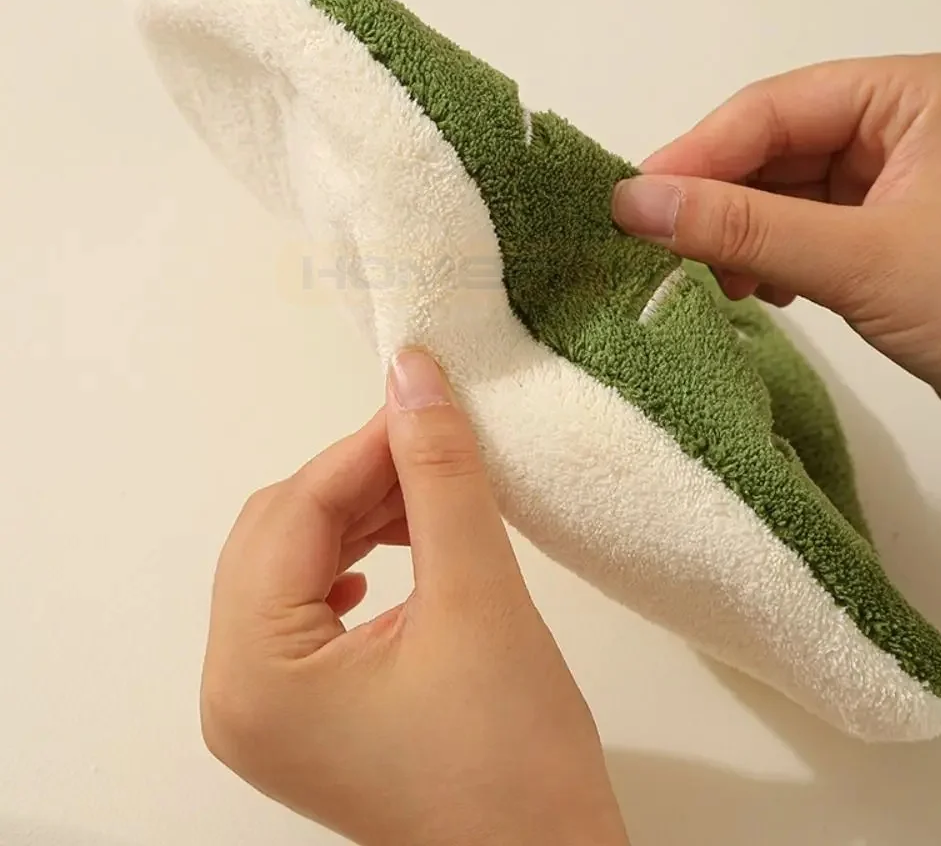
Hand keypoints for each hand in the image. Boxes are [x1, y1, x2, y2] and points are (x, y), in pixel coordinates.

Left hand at [200, 349, 629, 845]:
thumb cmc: (515, 758)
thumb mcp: (478, 596)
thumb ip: (440, 475)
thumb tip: (412, 375)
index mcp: (252, 674)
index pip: (294, 514)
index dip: (363, 446)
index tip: (427, 397)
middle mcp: (232, 693)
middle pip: (279, 534)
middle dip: (358, 478)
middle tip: (434, 442)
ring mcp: (260, 709)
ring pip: (292, 563)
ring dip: (360, 514)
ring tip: (431, 491)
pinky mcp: (298, 714)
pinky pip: (306, 604)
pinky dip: (354, 558)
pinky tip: (399, 549)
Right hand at [612, 53, 940, 454]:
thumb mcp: (858, 260)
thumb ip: (743, 227)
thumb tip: (633, 203)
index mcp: (905, 96)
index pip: (770, 109)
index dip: (696, 156)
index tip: (631, 205)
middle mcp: (896, 128)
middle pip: (771, 150)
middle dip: (717, 202)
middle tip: (658, 250)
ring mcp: (890, 187)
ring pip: (781, 196)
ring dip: (739, 236)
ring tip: (714, 280)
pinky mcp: (885, 242)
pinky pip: (802, 234)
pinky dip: (770, 261)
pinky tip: (758, 291)